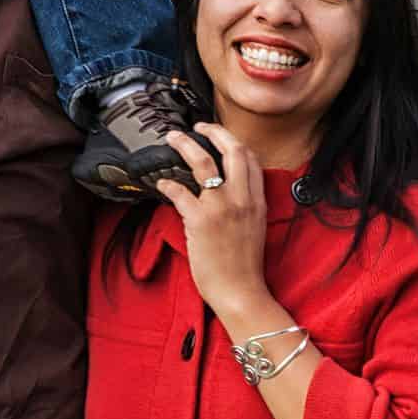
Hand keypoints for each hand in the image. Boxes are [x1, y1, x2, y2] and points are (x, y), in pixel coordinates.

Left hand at [151, 122, 272, 321]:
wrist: (241, 292)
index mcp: (257, 201)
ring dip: (185, 144)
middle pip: (232, 149)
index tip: (218, 135)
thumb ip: (245, 205)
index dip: (233, 141)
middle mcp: (242, 198)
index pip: (250, 158)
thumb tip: (224, 189)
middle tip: (198, 126)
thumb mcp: (254, 228)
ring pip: (203, 161)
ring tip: (173, 138)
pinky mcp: (200, 220)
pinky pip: (179, 191)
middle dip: (214, 131)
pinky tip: (160, 183)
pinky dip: (167, 183)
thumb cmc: (244, 266)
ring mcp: (221, 207)